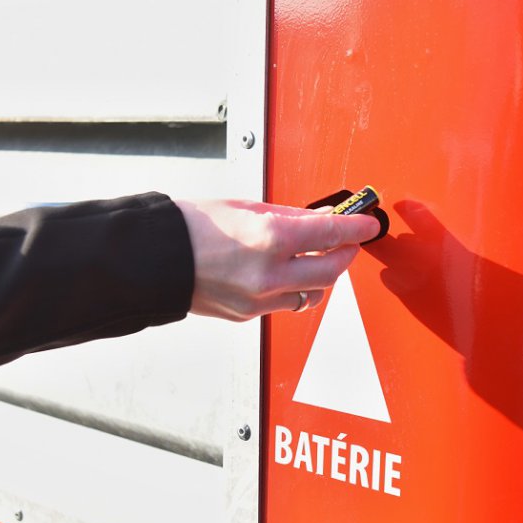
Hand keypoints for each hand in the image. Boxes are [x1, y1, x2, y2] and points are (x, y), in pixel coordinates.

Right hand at [175, 199, 380, 320]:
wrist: (155, 259)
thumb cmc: (192, 226)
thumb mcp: (246, 208)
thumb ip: (289, 216)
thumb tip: (320, 218)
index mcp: (270, 238)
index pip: (331, 234)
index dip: (356, 228)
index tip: (368, 223)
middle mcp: (269, 273)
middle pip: (331, 271)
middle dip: (346, 255)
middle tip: (349, 241)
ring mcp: (259, 299)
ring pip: (312, 293)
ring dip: (321, 275)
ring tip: (316, 257)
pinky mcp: (248, 315)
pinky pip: (284, 303)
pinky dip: (292, 287)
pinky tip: (284, 271)